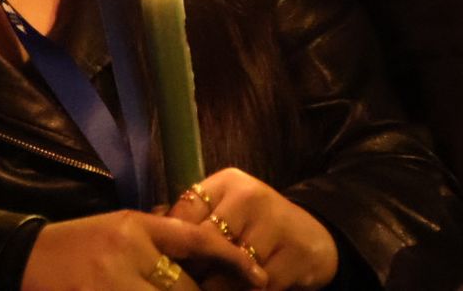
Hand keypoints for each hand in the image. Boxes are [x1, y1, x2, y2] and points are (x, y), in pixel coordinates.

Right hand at [23, 209, 267, 290]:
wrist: (21, 259)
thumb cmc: (76, 245)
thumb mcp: (119, 229)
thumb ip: (158, 241)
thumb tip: (203, 257)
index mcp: (135, 226)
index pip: (195, 239)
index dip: (232, 259)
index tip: (259, 276)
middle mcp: (127, 253)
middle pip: (186, 289)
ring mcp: (111, 284)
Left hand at [168, 169, 338, 289]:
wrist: (313, 239)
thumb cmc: (256, 227)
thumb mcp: (226, 213)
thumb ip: (192, 219)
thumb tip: (149, 224)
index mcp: (228, 182)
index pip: (185, 212)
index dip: (171, 244)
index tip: (163, 264)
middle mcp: (251, 196)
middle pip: (206, 242)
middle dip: (194, 269)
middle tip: (183, 283)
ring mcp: (276, 223)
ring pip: (230, 269)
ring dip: (219, 287)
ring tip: (209, 287)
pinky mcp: (296, 254)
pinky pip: (258, 286)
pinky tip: (243, 289)